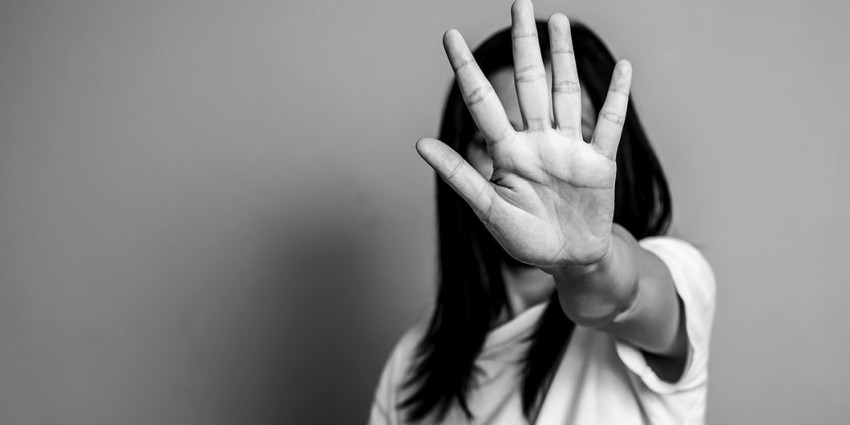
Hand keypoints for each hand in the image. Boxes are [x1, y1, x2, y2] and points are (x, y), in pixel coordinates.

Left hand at [416, 0, 631, 271]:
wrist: (569, 261)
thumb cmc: (526, 239)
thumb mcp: (490, 211)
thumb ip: (460, 176)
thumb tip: (421, 144)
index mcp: (507, 153)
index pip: (483, 101)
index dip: (466, 68)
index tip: (450, 34)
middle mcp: (537, 141)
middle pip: (530, 82)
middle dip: (524, 44)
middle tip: (519, 3)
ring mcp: (570, 148)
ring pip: (565, 92)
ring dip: (564, 57)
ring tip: (557, 21)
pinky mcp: (600, 161)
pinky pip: (609, 124)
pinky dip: (617, 97)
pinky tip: (624, 68)